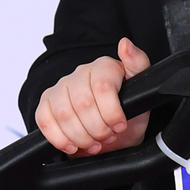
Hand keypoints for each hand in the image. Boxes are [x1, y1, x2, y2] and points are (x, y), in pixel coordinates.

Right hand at [34, 37, 151, 156]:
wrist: (115, 132)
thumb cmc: (130, 110)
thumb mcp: (144, 91)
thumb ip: (138, 64)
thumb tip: (125, 44)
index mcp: (104, 66)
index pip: (102, 86)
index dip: (111, 112)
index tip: (120, 126)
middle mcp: (80, 73)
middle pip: (83, 104)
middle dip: (98, 129)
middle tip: (107, 137)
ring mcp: (61, 87)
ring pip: (63, 114)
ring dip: (81, 136)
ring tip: (94, 143)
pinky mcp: (46, 103)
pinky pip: (44, 120)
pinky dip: (59, 138)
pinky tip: (73, 145)